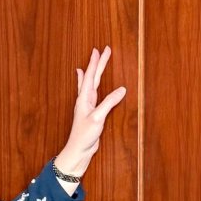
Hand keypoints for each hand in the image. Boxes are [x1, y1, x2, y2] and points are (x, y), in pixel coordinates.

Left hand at [53, 46, 125, 179]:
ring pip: (91, 84)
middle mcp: (84, 100)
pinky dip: (90, 86)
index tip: (99, 50)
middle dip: (98, 63)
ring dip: (94, 72)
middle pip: (92, 77)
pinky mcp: (91, 112)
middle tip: (103, 50)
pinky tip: (88, 84)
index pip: (91, 76)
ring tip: (94, 61)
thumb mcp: (98, 118)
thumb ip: (109, 103)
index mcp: (84, 99)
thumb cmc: (84, 135)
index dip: (96, 63)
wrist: (78, 151)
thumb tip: (122, 90)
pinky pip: (92, 94)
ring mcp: (87, 106)